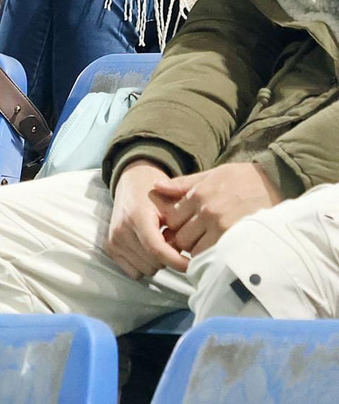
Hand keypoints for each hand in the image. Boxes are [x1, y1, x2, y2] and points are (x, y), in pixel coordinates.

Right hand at [106, 160, 189, 277]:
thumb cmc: (155, 194)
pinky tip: (148, 251)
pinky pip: (134, 272)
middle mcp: (121, 229)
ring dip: (157, 263)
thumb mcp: (172, 204)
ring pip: (145, 270)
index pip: (157, 249)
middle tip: (172, 244)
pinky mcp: (110, 247)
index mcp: (136, 216)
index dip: (177, 262)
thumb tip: (194, 253)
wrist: (132, 184)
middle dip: (168, 259)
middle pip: (153, 262)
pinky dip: (144, 266)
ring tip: (159, 245)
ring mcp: (114, 240)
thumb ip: (181, 227)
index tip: (191, 265)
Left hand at [153, 162, 280, 255]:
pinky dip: (213, 257)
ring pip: (196, 249)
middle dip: (185, 241)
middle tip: (196, 241)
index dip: (176, 227)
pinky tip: (219, 253)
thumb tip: (156, 187)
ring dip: (199, 251)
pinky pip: (215, 255)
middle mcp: (206, 211)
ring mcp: (222, 226)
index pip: (173, 220)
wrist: (276, 181)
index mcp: (198, 195)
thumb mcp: (212, 174)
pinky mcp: (237, 237)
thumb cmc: (243, 177)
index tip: (184, 229)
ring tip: (209, 247)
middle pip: (181, 237)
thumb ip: (184, 184)